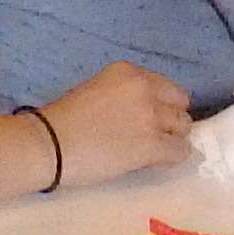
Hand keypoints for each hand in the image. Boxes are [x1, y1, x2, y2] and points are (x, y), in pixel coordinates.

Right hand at [40, 61, 192, 185]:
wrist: (49, 145)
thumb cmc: (62, 121)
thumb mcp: (96, 91)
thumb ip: (124, 95)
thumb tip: (143, 114)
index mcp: (128, 72)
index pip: (166, 87)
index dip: (161, 105)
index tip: (149, 118)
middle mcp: (144, 89)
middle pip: (180, 105)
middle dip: (170, 120)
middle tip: (153, 135)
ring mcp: (150, 117)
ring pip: (184, 127)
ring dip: (172, 139)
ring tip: (153, 150)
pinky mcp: (151, 145)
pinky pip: (180, 151)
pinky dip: (172, 157)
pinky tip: (155, 161)